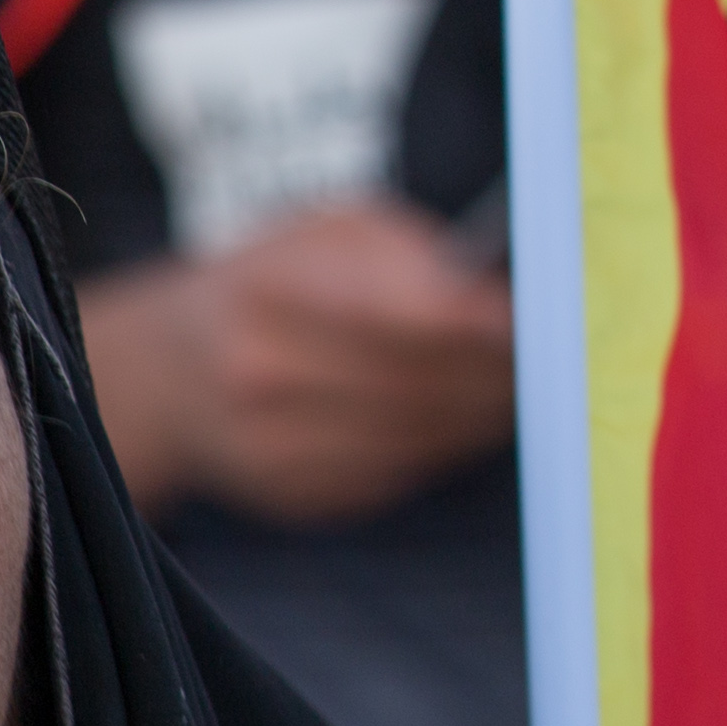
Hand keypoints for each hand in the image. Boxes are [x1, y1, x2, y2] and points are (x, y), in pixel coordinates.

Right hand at [85, 201, 514, 524]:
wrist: (171, 373)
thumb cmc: (269, 284)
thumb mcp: (321, 230)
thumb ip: (407, 252)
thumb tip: (497, 300)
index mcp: (268, 287)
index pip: (405, 315)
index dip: (484, 324)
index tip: (536, 318)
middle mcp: (260, 373)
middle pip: (423, 383)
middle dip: (498, 370)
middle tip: (555, 351)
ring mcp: (271, 444)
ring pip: (421, 437)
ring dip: (483, 413)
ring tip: (515, 381)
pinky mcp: (294, 495)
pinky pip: (401, 474)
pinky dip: (442, 445)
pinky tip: (453, 415)